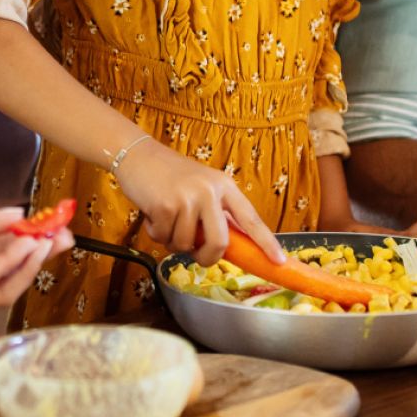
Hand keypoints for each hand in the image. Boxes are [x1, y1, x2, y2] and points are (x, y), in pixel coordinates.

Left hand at [0, 198, 67, 310]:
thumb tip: (19, 213)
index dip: (28, 231)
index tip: (53, 220)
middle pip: (8, 263)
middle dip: (39, 249)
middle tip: (66, 235)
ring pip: (4, 279)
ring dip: (30, 259)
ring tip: (51, 239)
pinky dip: (11, 263)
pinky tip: (27, 244)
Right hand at [115, 140, 283, 264]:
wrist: (137, 155)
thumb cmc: (169, 175)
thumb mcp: (200, 187)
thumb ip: (215, 212)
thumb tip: (226, 246)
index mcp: (224, 186)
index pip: (250, 218)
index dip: (266, 242)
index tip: (280, 261)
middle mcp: (210, 191)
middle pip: (220, 242)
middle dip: (207, 257)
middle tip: (197, 256)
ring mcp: (188, 198)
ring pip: (187, 244)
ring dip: (173, 241)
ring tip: (165, 220)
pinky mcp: (166, 206)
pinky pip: (164, 238)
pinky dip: (156, 233)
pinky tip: (152, 214)